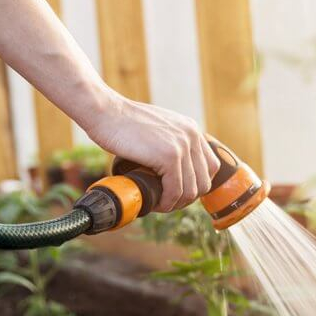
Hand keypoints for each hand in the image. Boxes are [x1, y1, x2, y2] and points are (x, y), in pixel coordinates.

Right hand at [84, 92, 220, 212]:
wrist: (105, 112)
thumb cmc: (121, 123)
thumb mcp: (155, 129)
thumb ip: (167, 142)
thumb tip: (168, 169)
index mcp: (191, 129)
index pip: (209, 167)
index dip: (194, 185)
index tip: (176, 192)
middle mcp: (192, 135)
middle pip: (203, 181)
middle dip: (185, 198)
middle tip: (166, 201)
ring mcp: (182, 145)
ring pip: (191, 189)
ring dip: (175, 203)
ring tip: (158, 203)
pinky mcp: (169, 156)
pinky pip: (175, 190)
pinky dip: (166, 202)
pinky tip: (155, 203)